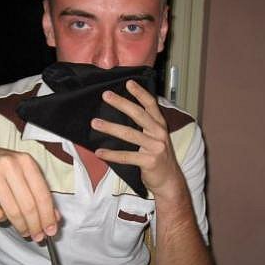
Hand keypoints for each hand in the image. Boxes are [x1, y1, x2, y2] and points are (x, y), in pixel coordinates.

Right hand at [0, 146, 58, 240]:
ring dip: (21, 226)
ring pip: (13, 212)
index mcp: (25, 160)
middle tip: (38, 236)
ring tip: (24, 231)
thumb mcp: (21, 175)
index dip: (48, 216)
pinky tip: (1, 214)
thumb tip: (55, 218)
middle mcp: (9, 165)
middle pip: (28, 205)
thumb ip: (39, 193)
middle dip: (35, 225)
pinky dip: (1, 219)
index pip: (42, 194)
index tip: (51, 230)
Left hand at [91, 80, 184, 197]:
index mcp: (160, 126)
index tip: (128, 82)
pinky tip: (99, 152)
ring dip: (110, 127)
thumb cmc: (158, 158)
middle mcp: (159, 134)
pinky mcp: (149, 162)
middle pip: (139, 114)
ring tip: (95, 123)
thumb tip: (125, 112)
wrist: (169, 181)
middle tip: (105, 95)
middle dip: (121, 103)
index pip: (151, 104)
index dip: (140, 92)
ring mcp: (155, 147)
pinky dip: (111, 154)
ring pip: (129, 134)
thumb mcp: (156, 138)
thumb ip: (146, 126)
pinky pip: (127, 156)